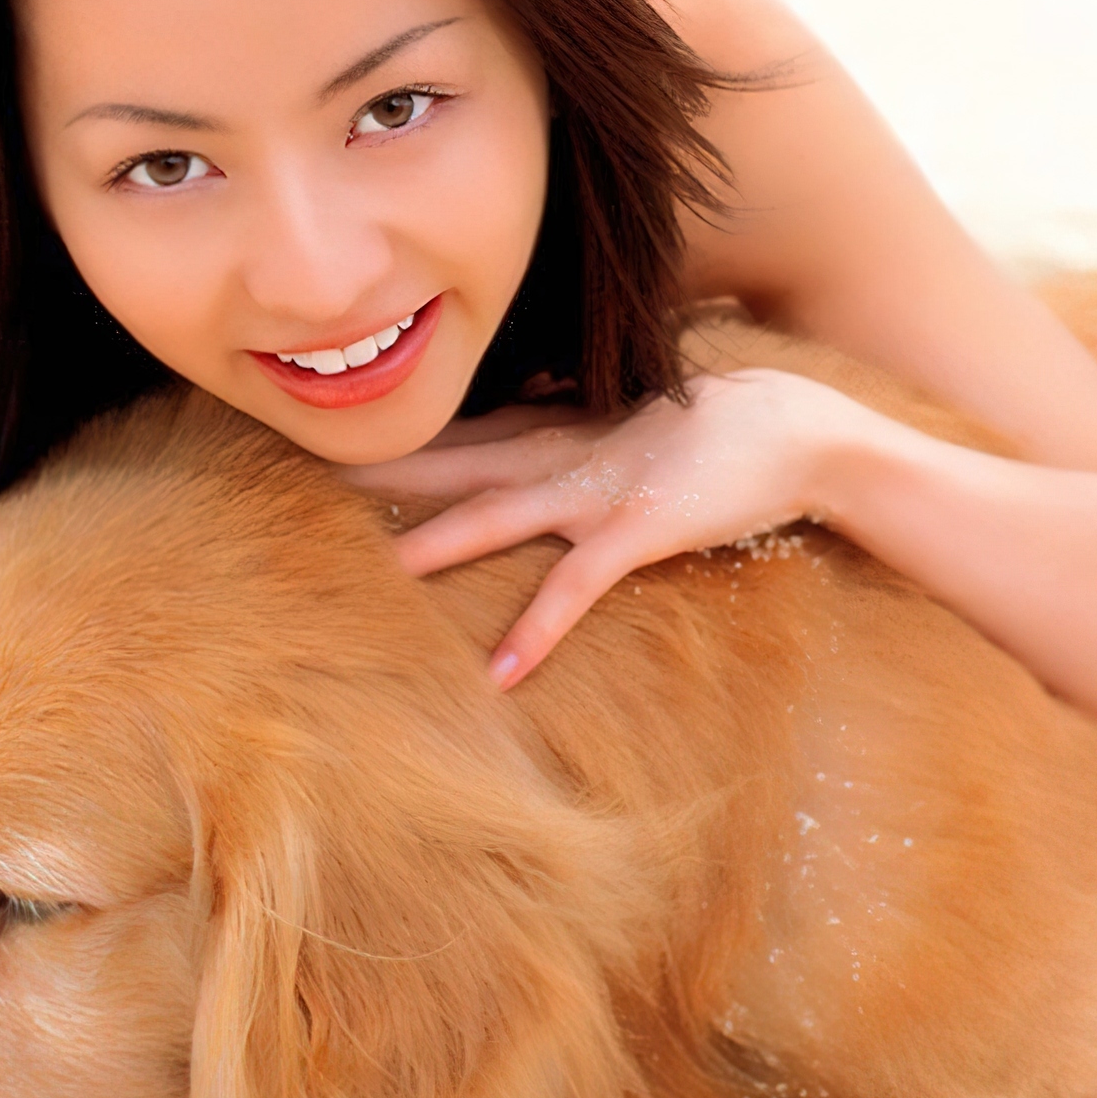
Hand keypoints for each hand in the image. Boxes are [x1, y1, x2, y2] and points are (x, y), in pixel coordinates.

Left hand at [339, 369, 867, 687]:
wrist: (794, 429)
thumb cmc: (708, 429)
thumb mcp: (622, 425)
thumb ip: (564, 434)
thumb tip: (518, 432)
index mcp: (551, 431)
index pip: (452, 437)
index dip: (388, 444)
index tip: (320, 448)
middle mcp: (556, 454)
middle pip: (447, 464)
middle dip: (378, 474)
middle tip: (302, 480)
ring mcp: (593, 492)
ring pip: (492, 517)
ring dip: (432, 546)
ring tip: (372, 577)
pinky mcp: (635, 531)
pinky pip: (575, 588)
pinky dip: (538, 627)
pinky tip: (501, 672)